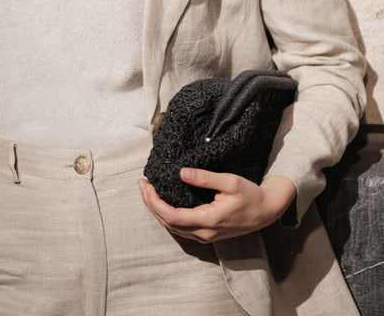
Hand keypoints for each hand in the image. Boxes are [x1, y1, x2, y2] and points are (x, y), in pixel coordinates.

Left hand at [138, 169, 295, 243]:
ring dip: (157, 210)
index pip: (172, 216)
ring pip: (172, 227)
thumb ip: (205, 178)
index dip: (154, 202)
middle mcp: (204, 232)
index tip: (146, 185)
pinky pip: (180, 228)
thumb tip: (182, 173)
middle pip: (168, 223)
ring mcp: (205, 236)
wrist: (266, 212)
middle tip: (142, 184)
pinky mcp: (206, 233)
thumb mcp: (230, 181)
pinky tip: (163, 202)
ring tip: (148, 191)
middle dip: (151, 204)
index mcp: (208, 220)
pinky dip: (167, 215)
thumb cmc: (250, 195)